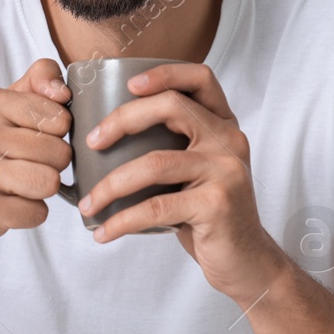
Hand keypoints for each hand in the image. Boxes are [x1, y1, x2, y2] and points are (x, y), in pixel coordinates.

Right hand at [0, 58, 72, 255]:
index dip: (57, 134)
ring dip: (43, 189)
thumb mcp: (10, 106)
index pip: (60, 118)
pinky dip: (31, 213)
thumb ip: (40, 80)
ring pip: (51, 182)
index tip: (31, 137)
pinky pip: (37, 212)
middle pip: (59, 152)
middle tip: (24, 165)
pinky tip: (10, 204)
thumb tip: (62, 91)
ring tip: (19, 183)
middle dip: (51, 165)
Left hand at [78, 62, 288, 303]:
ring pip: (155, 163)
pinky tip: (104, 232)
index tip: (129, 84)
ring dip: (111, 185)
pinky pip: (156, 207)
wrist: (245, 261)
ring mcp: (226, 171)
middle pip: (171, 107)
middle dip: (122, 120)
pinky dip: (122, 220)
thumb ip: (171, 147)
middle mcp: (229, 141)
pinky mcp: (217, 204)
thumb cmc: (208, 214)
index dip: (165, 73)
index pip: (201, 78)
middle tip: (92, 142)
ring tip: (88, 203)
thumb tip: (105, 137)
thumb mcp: (196, 171)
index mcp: (224, 125)